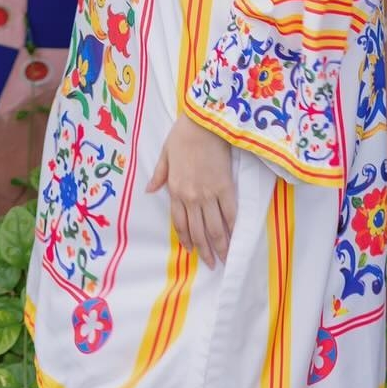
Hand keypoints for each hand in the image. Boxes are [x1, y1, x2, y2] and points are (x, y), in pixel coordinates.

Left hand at [145, 115, 237, 267]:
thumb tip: (150, 190)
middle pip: (198, 231)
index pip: (180, 223)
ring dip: (220, 246)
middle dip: (205, 250)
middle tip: (213, 264)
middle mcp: (191, 197)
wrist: (205, 123)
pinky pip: (230, 212)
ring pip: (214, 227)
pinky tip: (236, 237)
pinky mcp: (226, 187)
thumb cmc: (183, 135)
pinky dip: (233, 227)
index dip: (187, 239)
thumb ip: (158, 175)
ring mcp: (210, 194)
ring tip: (225, 258)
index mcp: (175, 191)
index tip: (193, 251)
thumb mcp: (164, 154)